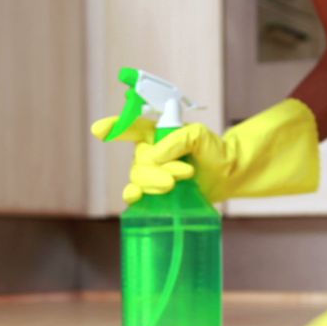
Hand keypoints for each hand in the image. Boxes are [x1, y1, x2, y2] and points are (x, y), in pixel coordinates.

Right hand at [91, 98, 320, 204]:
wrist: (227, 174)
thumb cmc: (214, 150)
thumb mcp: (200, 136)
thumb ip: (178, 139)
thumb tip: (155, 156)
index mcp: (156, 133)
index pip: (131, 127)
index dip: (114, 128)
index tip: (99, 131)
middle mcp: (148, 152)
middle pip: (138, 160)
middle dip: (158, 168)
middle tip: (183, 172)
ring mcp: (150, 173)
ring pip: (138, 178)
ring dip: (157, 181)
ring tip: (180, 181)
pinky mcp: (154, 192)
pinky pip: (135, 194)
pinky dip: (134, 196)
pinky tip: (136, 197)